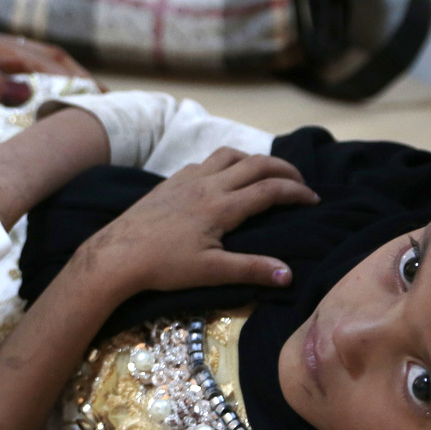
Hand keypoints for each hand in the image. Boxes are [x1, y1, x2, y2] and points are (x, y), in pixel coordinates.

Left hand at [0, 18, 90, 106]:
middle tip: (105, 104)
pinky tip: (45, 101)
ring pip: (25, 62)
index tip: (98, 99)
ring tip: (87, 103)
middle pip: (37, 55)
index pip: (33, 59)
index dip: (68, 79)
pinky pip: (8, 71)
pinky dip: (34, 83)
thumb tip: (25, 90)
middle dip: (73, 76)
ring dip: (57, 80)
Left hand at [78, 148, 319, 298]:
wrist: (116, 255)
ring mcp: (187, 179)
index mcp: (222, 206)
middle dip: (284, 169)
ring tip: (266, 173)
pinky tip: (222, 178)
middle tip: (300, 182)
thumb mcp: (210, 272)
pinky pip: (204, 161)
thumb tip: (289, 275)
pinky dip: (224, 163)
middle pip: (256, 163)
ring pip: (228, 154)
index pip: (270, 190)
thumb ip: (251, 270)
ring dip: (253, 159)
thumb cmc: (163, 266)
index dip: (297, 191)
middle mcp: (208, 184)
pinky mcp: (170, 181)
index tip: (314, 199)